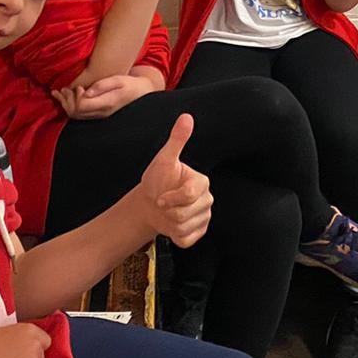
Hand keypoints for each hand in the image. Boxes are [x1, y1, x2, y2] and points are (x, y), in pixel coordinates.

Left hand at [52, 74, 154, 119]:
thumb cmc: (130, 84)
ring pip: (75, 115)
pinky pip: (79, 115)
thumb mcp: (119, 80)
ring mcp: (99, 116)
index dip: (76, 97)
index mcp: (107, 104)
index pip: (83, 106)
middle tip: (64, 88)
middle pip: (76, 113)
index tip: (78, 87)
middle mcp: (101, 113)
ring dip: (65, 104)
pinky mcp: (97, 115)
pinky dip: (69, 106)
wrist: (141, 94)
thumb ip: (102, 85)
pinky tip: (63, 98)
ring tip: (60, 91)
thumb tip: (86, 92)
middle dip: (66, 100)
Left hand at [138, 114, 211, 247]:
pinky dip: (174, 236)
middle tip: (163, 204)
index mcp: (202, 182)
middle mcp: (207, 199)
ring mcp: (205, 217)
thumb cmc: (158, 180)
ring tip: (166, 213)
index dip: (170, 198)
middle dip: (167, 211)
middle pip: (185, 213)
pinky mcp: (200, 232)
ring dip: (168, 223)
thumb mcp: (164, 159)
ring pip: (184, 227)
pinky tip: (171, 225)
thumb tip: (186, 117)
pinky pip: (186, 240)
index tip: (160, 197)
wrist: (150, 203)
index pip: (189, 195)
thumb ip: (177, 140)